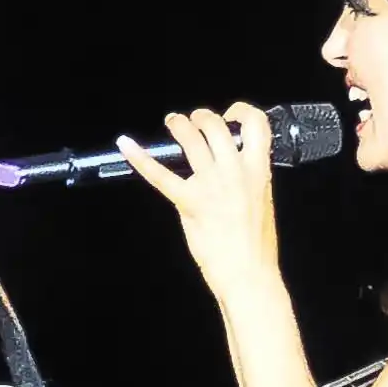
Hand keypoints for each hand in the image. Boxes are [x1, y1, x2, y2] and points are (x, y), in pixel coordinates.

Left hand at [120, 101, 283, 303]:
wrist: (249, 274)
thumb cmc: (256, 245)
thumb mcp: (261, 201)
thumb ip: (245, 178)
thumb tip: (224, 165)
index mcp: (259, 171)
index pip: (257, 124)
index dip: (241, 112)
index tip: (230, 117)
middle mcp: (235, 171)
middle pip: (215, 126)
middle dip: (201, 117)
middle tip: (192, 122)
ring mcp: (211, 186)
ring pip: (191, 139)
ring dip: (178, 125)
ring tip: (172, 123)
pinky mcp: (189, 202)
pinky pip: (160, 175)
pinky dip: (140, 158)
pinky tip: (126, 145)